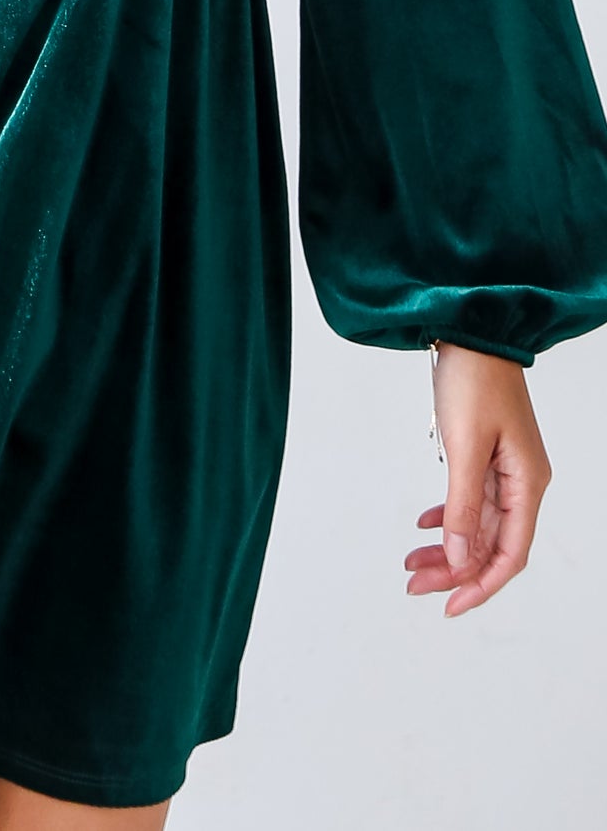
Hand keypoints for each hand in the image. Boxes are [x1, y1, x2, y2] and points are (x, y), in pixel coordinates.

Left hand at [405, 341, 551, 615]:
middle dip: (453, 570)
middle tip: (412, 583)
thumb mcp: (464, 446)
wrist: (470, 331)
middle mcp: (521, 482)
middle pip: (490, 544)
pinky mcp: (486, 453)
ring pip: (476, 525)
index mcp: (526, 484)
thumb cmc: (474, 380)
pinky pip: (470, 499)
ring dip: (446, 546)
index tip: (447, 607)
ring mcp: (504, 468)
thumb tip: (460, 559)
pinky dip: (448, 516)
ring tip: (410, 561)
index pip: (509, 555)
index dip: (480, 586)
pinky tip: (425, 525)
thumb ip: (463, 506)